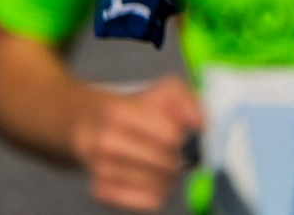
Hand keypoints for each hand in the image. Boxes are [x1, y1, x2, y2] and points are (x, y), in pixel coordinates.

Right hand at [68, 75, 198, 212]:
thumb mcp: (164, 91)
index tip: (188, 136)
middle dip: (180, 159)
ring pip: (155, 184)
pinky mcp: (100, 190)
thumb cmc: (138, 107)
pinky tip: (157, 181)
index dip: (186, 138)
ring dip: (171, 178)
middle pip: (163, 162)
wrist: (94, 123)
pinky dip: (157, 194)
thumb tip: (200, 124)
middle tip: (183, 154)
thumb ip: (187, 100)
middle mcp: (106, 142)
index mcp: (121, 113)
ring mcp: (101, 168)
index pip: (169, 136)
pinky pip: (143, 201)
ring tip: (170, 165)